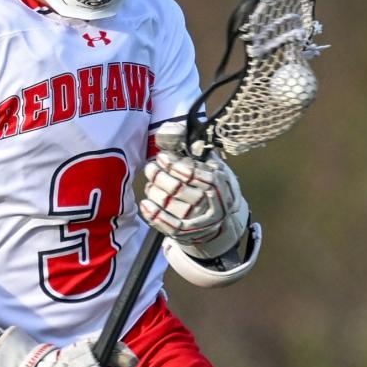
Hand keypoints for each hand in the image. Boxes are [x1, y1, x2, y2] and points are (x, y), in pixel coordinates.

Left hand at [139, 121, 248, 258]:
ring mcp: (199, 222)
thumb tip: (175, 131)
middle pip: (181, 190)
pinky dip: (154, 214)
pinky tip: (145, 203)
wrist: (216, 221)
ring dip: (155, 191)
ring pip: (171, 206)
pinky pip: (167, 226)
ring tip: (151, 181)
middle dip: (161, 176)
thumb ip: (195, 150)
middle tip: (151, 167)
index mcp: (221, 186)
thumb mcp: (210, 165)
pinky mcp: (187, 235)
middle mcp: (212, 206)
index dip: (179, 166)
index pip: (202, 176)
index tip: (163, 157)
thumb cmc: (211, 186)